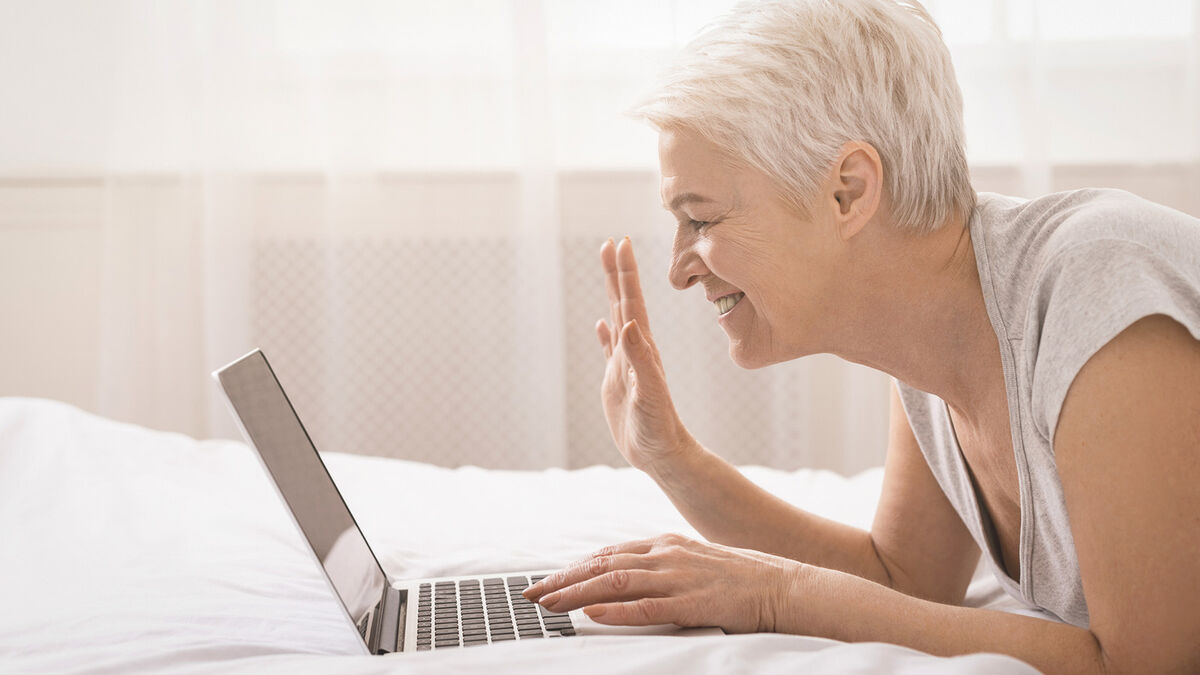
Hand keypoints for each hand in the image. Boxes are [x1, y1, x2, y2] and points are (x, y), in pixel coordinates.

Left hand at [522, 533, 801, 632]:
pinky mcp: (692, 602)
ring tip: (548, 604)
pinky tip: (593, 615)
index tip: (548, 580)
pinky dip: (615, 611)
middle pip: (602, 566)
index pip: (608, 554)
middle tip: (531, 593)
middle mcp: (666, 555)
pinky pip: (647, 608)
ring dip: (577, 594)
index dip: (575, 568)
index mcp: (666, 544)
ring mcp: (678, 577)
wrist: (784, 585)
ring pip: (615, 583)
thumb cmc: (741, 577)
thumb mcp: (694, 562)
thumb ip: (661, 567)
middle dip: (563, 580)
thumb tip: (626, 580)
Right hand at [596, 237, 693, 473]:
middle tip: (611, 243)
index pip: (632, 302)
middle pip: (624, 302)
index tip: (620, 244)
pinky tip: (601, 324)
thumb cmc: (658, 427)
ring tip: (606, 270)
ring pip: (616, 318)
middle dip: (617, 272)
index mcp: (642, 348)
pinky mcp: (618, 381)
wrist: (662, 453)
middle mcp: (635, 349)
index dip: (625, 273)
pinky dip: (604, 334)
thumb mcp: (648, 393)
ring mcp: (626, 363)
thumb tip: (627, 323)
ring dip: (611, 293)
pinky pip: (610, 349)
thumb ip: (641, 359)